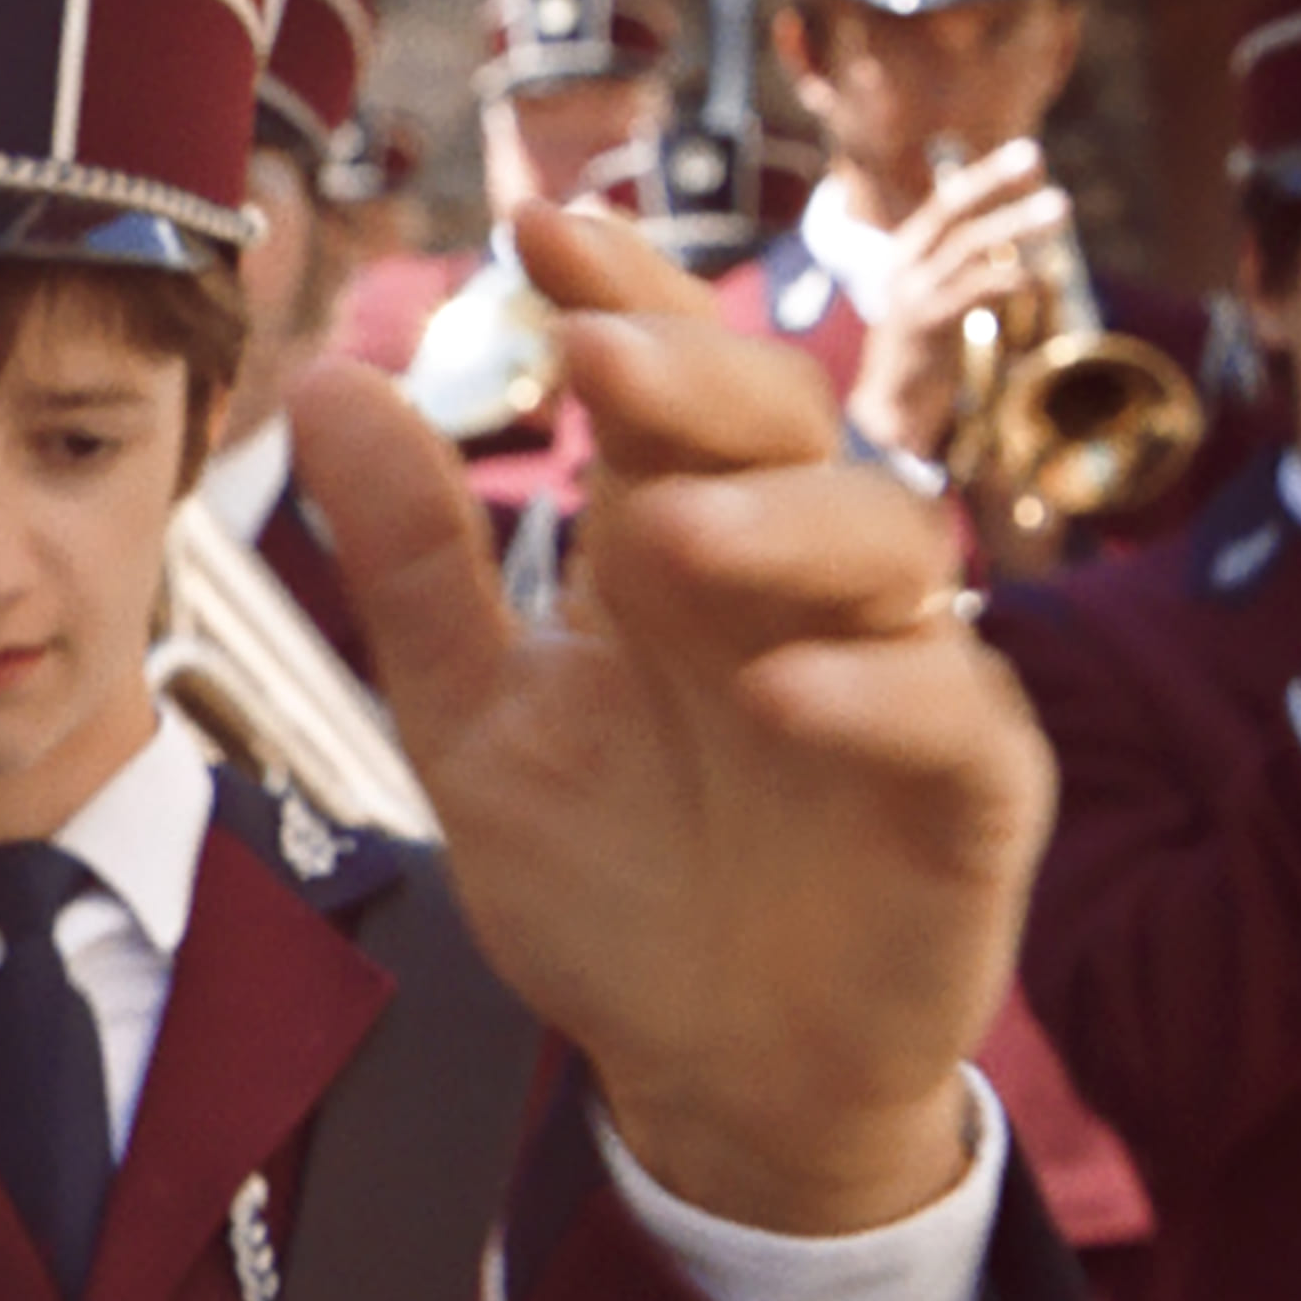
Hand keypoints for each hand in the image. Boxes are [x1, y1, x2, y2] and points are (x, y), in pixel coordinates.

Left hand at [303, 206, 1034, 1237]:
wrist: (710, 1071)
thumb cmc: (611, 883)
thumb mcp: (473, 719)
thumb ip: (413, 561)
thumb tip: (328, 380)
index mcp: (680, 546)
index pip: (667, 383)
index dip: (622, 297)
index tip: (537, 229)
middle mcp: (798, 583)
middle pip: (786, 426)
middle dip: (697, 375)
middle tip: (593, 352)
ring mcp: (901, 674)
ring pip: (885, 542)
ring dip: (777, 523)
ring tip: (668, 531)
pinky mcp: (971, 792)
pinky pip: (950, 713)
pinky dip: (875, 690)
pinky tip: (786, 688)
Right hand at [841, 140, 1066, 460]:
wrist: (890, 409)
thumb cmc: (928, 349)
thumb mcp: (948, 298)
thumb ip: (976, 266)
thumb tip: (1030, 225)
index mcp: (908, 255)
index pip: (947, 206)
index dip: (985, 177)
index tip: (1029, 155)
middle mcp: (902, 268)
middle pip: (948, 212)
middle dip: (990, 181)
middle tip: (1035, 155)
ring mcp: (908, 296)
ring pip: (965, 246)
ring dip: (1014, 222)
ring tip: (1061, 204)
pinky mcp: (918, 329)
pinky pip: (966, 291)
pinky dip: (1006, 278)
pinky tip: (1042, 275)